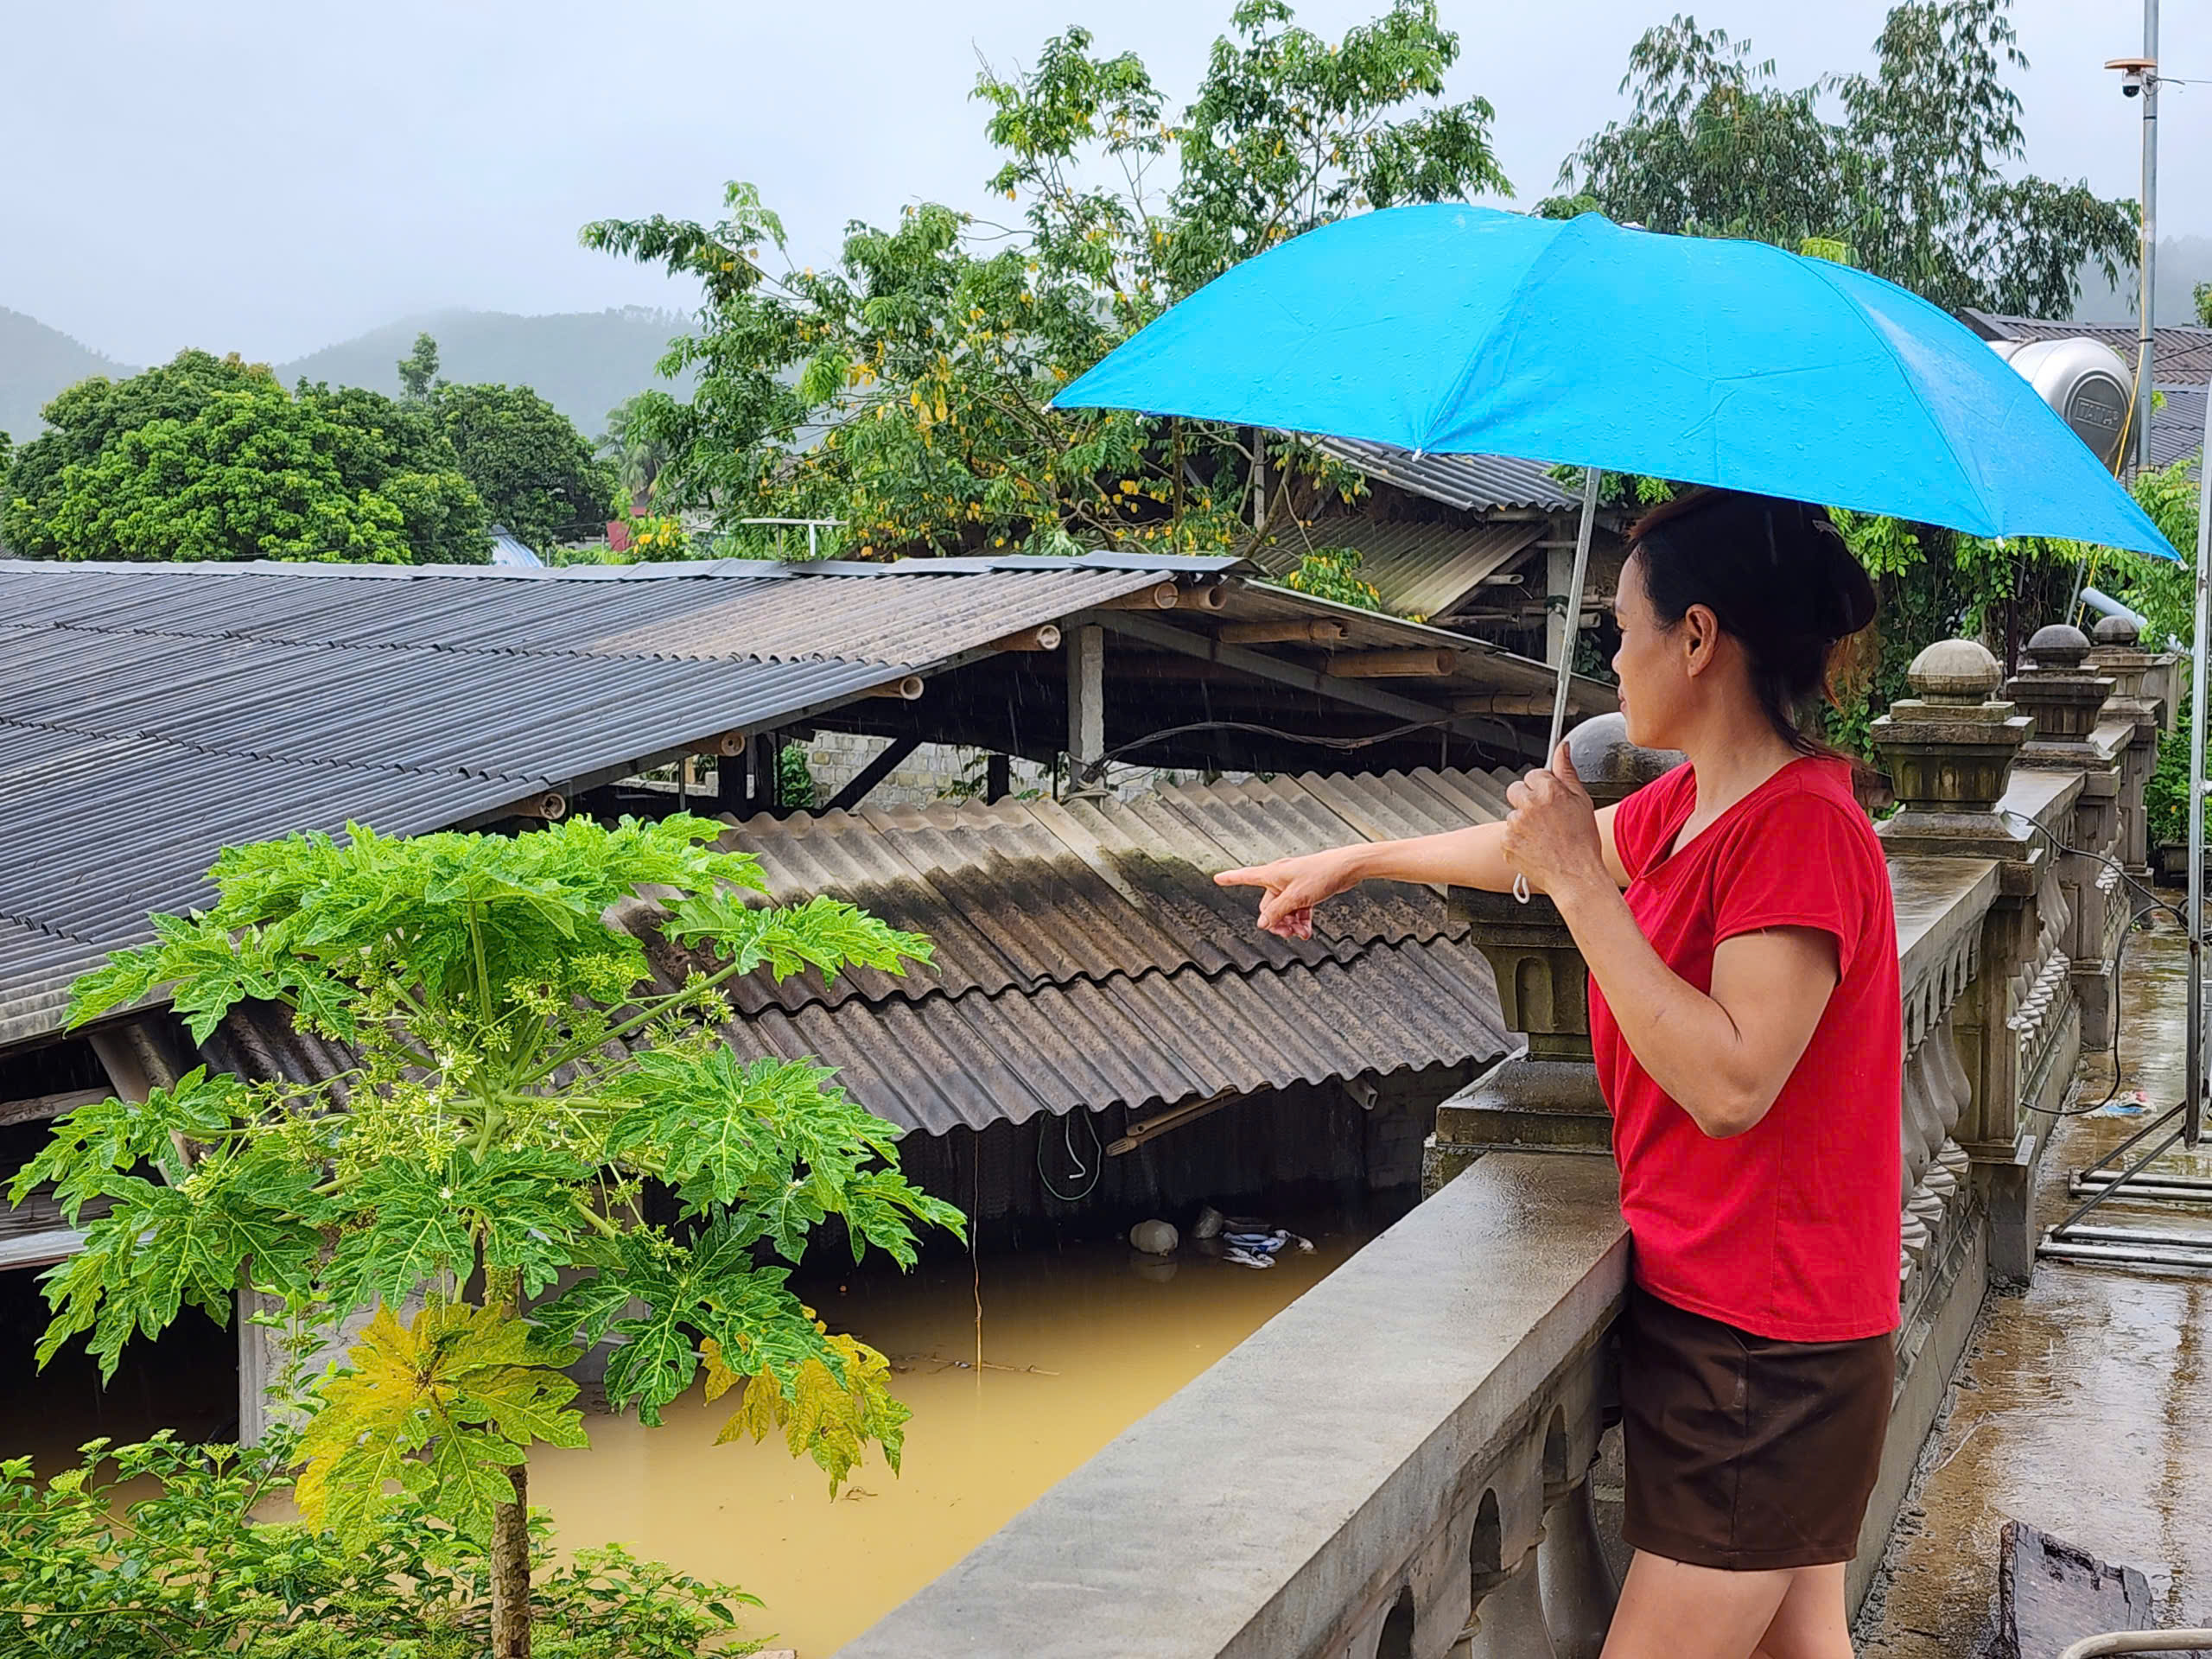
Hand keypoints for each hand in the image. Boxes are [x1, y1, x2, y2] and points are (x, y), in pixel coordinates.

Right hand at [1214, 847, 1362, 938]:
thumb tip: (1262, 924)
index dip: (1230, 878)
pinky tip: (1306, 932)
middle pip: (1268, 905)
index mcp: (1272, 874)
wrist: (1347, 868)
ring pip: (1283, 910)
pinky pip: (1297, 909)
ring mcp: (1293, 885)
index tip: (1217, 878)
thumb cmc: (1321, 875)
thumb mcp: (1296, 897)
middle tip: (1287, 934)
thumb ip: (1277, 912)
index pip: (1245, 876)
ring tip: (1300, 935)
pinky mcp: (1306, 890)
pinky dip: (1300, 920)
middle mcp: (1280, 878)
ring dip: (1290, 924)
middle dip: (1276, 921)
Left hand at [1502, 741, 1605, 900]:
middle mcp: (1528, 805)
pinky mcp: (1506, 842)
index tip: (1551, 800)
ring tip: (1544, 836)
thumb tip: (1562, 747)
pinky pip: (1507, 835)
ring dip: (1523, 822)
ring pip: (1513, 814)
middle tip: (1545, 818)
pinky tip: (1536, 847)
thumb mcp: (1582, 801)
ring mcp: (1514, 825)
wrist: (1576, 876)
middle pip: (1516, 790)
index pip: (1533, 774)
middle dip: (1527, 800)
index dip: (1543, 787)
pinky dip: (1518, 840)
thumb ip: (1567, 771)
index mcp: (1548, 791)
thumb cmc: (1583, 841)